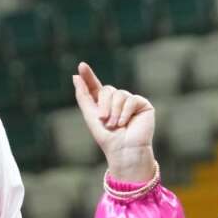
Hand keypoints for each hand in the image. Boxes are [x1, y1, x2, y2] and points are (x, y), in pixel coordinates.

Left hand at [71, 62, 156, 182]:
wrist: (124, 151)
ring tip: (116, 126)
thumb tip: (75, 76)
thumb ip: (83, 96)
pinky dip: (125, 112)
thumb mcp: (90, 116)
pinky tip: (125, 123)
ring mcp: (130, 102)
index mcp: (103, 104)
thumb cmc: (108, 138)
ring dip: (114, 111)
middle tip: (104, 120)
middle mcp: (117, 101)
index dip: (88, 76)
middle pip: (107, 89)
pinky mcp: (142, 105)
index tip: (81, 66)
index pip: (95, 86)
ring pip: (119, 94)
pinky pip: (131, 99)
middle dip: (103, 104)